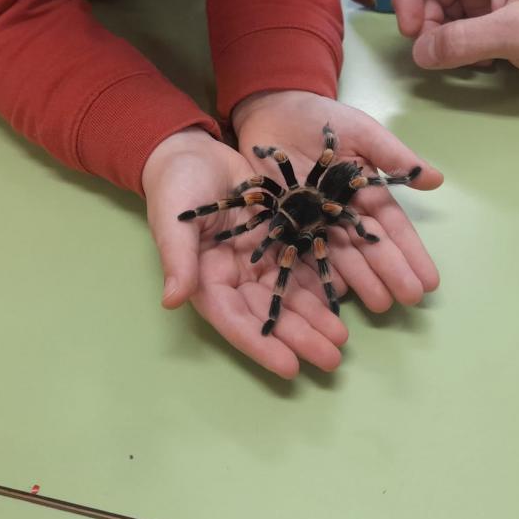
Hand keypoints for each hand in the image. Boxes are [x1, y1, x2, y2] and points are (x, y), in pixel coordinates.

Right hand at [142, 128, 347, 378]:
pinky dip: (322, 284)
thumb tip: (172, 300)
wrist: (192, 151)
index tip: (290, 367)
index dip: (262, 346)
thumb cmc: (175, 186)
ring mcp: (259, 261)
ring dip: (316, 318)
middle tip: (333, 358)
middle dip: (301, 338)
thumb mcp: (173, 221)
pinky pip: (303, 267)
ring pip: (291, 296)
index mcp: (207, 281)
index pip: (236, 321)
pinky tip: (346, 298)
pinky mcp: (278, 239)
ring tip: (344, 338)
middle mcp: (235, 278)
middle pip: (271, 315)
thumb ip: (177, 259)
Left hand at [231, 91, 442, 314]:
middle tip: (408, 299)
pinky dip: (317, 271)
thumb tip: (436, 179)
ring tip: (380, 304)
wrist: (272, 108)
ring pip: (341, 254)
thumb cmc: (321, 117)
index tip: (429, 279)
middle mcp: (342, 212)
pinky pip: (302, 249)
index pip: (392, 226)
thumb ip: (392, 154)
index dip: (410, 252)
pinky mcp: (286, 222)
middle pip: (369, 246)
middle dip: (390, 272)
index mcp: (365, 192)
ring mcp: (314, 220)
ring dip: (361, 280)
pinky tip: (336, 293)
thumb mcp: (362, 131)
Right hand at [392, 0, 518, 76]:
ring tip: (461, 59)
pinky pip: (460, 27)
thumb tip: (418, 54)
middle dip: (424, 21)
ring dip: (441, 37)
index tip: (412, 31)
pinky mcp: (497, 15)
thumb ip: (461, 41)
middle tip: (436, 53)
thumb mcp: (514, 33)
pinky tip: (479, 61)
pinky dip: (459, 46)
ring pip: (441, 10)